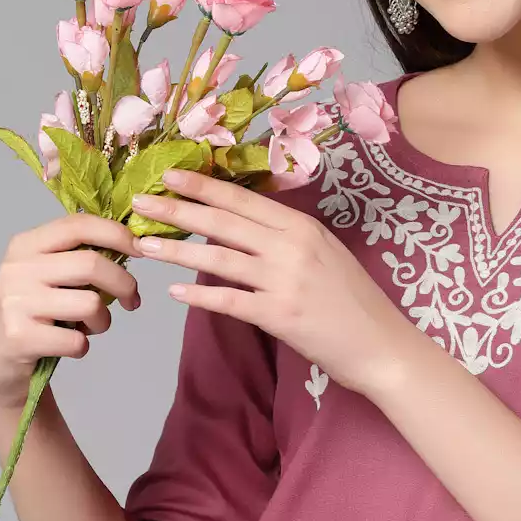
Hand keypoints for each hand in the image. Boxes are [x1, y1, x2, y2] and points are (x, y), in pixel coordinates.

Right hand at [0, 212, 141, 411]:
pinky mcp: (20, 337)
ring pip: (90, 304)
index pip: (78, 225)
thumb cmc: (33, 313)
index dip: (116, 233)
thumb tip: (134, 244)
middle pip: (91, 264)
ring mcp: (16, 302)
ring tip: (91, 327)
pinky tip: (69, 346)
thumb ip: (78, 257)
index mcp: (25, 245)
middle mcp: (17, 269)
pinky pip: (77, 341)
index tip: (140, 249)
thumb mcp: (46, 274)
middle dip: (125, 284)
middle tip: (133, 301)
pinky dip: (83, 347)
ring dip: (103, 321)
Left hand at [129, 168, 416, 399]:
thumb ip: (286, 239)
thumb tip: (240, 228)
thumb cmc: (353, 301)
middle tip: (139, 202)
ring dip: (176, 252)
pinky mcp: (280, 316)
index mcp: (303, 227)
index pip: (243, 200)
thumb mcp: (325, 254)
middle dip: (178, 211)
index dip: (203, 187)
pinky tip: (174, 293)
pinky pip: (230, 301)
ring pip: (219, 259)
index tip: (169, 175)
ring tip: (142, 246)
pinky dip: (200, 296)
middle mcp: (292, 247)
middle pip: (224, 223)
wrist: (382, 345)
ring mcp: (285, 281)